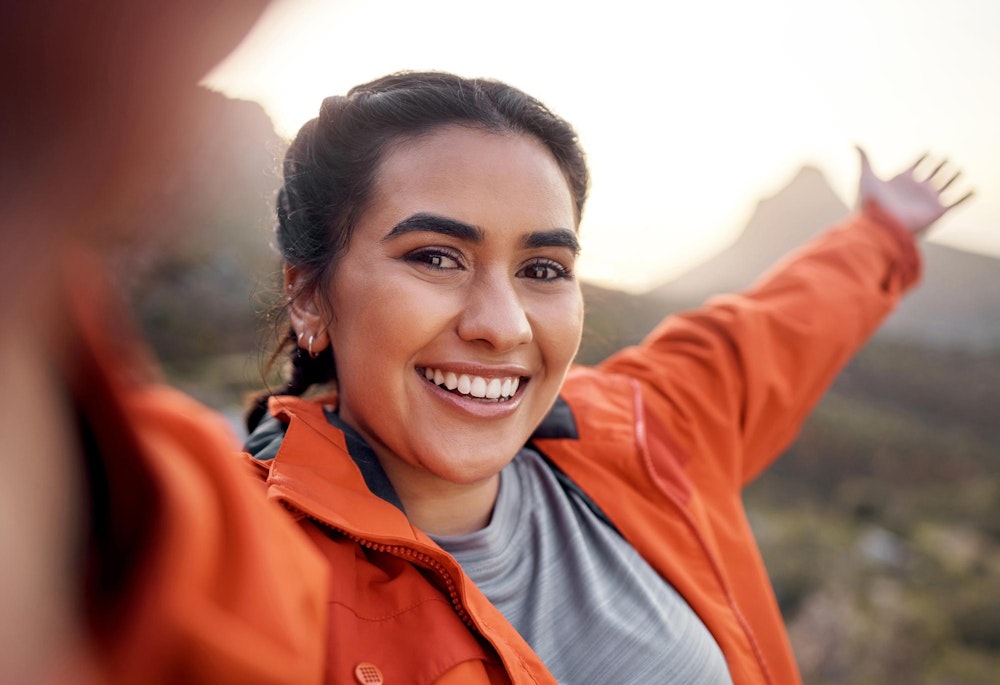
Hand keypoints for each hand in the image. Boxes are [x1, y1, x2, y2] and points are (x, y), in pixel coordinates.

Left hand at [856, 146, 972, 236]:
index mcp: (902, 179)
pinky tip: (973, 189)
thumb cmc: (871, 202)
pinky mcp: (938, 210)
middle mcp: (917, 188)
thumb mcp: (867, 176)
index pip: (917, 165)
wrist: (880, 225)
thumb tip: (853, 142)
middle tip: (945, 158)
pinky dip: (966, 195)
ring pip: (946, 183)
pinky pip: (957, 201)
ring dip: (954, 176)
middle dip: (940, 165)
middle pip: (933, 172)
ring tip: (959, 170)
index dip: (922, 158)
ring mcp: (929, 199)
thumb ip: (864, 158)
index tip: (927, 152)